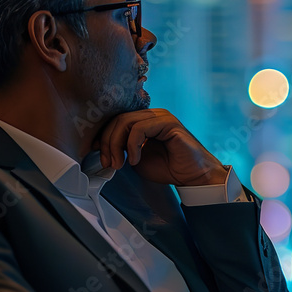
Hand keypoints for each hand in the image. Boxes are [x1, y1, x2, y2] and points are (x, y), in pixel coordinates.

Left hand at [94, 109, 226, 185]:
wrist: (192, 176)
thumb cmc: (168, 168)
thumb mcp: (136, 159)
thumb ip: (121, 149)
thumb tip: (99, 146)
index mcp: (144, 120)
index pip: (116, 121)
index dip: (104, 138)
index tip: (100, 157)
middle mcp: (152, 114)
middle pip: (118, 120)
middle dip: (107, 143)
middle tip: (109, 164)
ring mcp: (160, 116)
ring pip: (126, 122)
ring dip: (116, 145)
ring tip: (119, 164)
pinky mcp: (168, 123)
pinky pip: (140, 128)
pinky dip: (132, 146)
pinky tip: (135, 161)